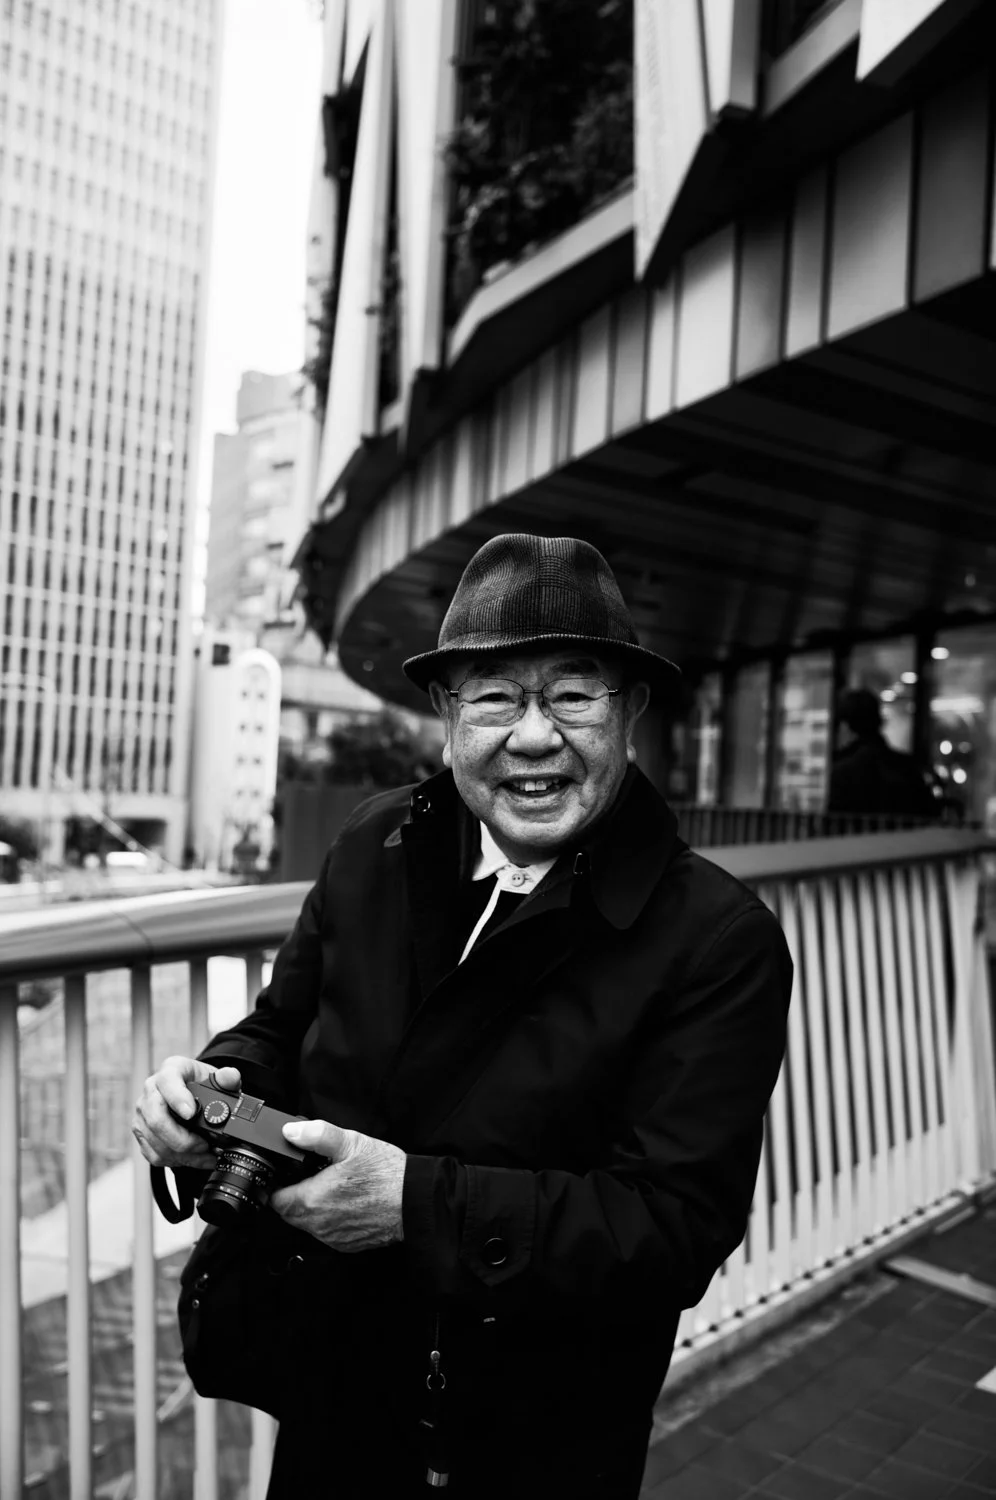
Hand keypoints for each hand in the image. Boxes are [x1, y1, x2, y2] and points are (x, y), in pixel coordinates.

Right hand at [132, 1056, 241, 1170]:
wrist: (195, 1095)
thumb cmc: (205, 1085)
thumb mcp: (220, 1079)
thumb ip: (228, 1077)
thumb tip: (230, 1076)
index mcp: (171, 1070)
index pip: (168, 1081)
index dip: (177, 1099)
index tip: (191, 1114)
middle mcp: (151, 1089)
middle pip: (156, 1118)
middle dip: (182, 1139)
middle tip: (204, 1145)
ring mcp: (143, 1112)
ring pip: (155, 1141)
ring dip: (182, 1155)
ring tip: (205, 1155)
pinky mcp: (141, 1132)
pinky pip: (154, 1154)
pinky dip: (176, 1161)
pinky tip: (193, 1159)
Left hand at [270, 1119, 405, 1252]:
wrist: (414, 1201)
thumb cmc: (386, 1174)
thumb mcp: (351, 1143)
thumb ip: (317, 1135)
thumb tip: (291, 1132)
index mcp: (313, 1200)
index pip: (275, 1200)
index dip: (277, 1186)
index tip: (286, 1176)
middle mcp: (319, 1225)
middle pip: (289, 1214)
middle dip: (293, 1196)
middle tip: (311, 1177)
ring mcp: (333, 1238)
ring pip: (308, 1225)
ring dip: (312, 1209)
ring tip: (331, 1187)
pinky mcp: (347, 1245)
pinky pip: (327, 1233)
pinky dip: (329, 1219)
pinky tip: (346, 1202)